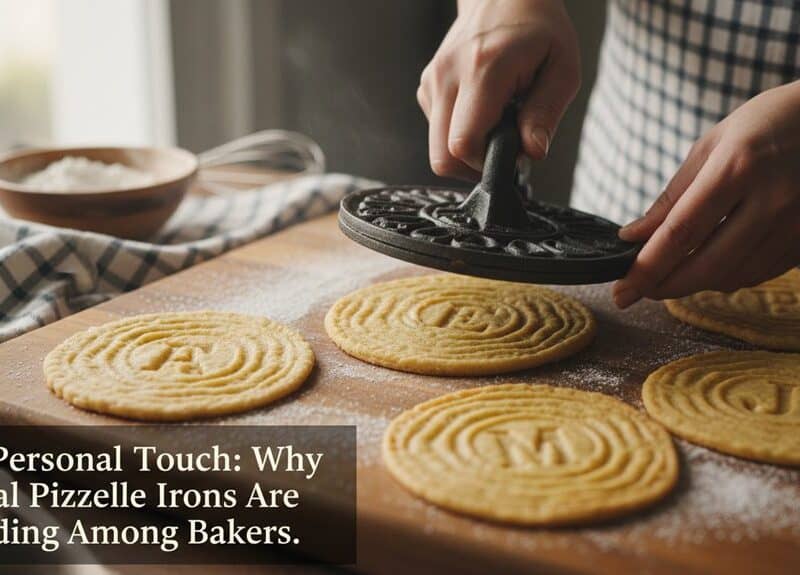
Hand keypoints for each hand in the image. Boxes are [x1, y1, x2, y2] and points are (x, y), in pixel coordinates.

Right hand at [417, 0, 580, 179]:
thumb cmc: (538, 29)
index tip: (512, 153)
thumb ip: (546, 113)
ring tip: (495, 127)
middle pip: (441, 156)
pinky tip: (482, 114)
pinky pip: (436, 131)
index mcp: (482, 70)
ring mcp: (432, 81)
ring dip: (466, 151)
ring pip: (436, 148)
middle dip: (472, 167)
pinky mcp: (427, 87)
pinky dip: (458, 134)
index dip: (487, 163)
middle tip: (502, 151)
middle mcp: (448, 76)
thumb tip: (532, 152)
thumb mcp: (562, 69)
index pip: (463, 144)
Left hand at [614, 80, 799, 308]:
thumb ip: (673, 196)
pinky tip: (710, 264)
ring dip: (694, 282)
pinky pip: (759, 272)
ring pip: (733, 277)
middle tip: (636, 291)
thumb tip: (633, 237)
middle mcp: (773, 199)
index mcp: (738, 167)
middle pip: (707, 266)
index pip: (681, 233)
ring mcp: (798, 223)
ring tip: (670, 272)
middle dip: (664, 286)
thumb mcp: (713, 145)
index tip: (622, 289)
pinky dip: (727, 275)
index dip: (647, 267)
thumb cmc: (769, 123)